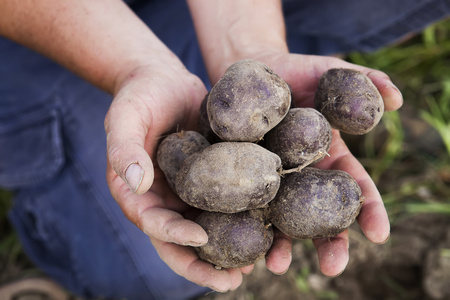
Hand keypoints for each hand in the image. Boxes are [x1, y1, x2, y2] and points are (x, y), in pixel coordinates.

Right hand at [104, 62, 255, 291]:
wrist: (163, 80)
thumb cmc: (140, 95)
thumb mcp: (126, 116)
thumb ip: (124, 147)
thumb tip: (135, 182)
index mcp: (137, 191)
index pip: (152, 223)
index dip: (173, 235)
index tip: (201, 237)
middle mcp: (162, 199)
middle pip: (180, 240)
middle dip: (202, 264)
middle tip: (232, 281)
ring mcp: (186, 192)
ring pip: (205, 228)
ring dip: (226, 251)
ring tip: (254, 265)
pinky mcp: (208, 180)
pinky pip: (222, 204)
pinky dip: (238, 220)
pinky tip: (263, 229)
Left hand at [245, 51, 402, 276]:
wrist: (252, 68)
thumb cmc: (296, 71)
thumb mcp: (331, 71)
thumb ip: (365, 80)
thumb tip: (396, 99)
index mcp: (331, 157)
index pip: (355, 188)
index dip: (369, 210)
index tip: (379, 235)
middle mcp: (304, 175)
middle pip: (320, 216)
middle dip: (329, 243)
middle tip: (332, 267)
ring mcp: (274, 178)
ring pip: (282, 220)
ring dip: (282, 247)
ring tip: (276, 266)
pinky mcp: (244, 176)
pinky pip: (247, 205)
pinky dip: (246, 226)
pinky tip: (240, 245)